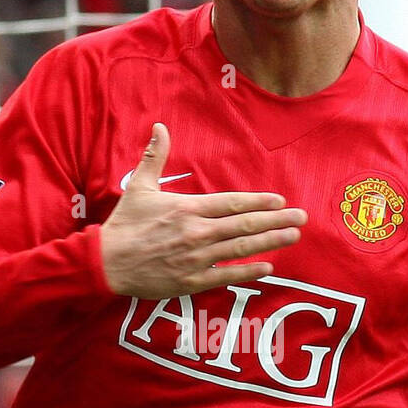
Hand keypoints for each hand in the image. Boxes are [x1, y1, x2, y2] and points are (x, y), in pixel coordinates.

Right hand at [99, 123, 306, 298]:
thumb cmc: (125, 225)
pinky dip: (248, 271)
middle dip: (275, 220)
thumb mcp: (139, 186)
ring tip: (292, 237)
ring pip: (240, 249)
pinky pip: (225, 275)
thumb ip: (155, 157)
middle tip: (301, 218)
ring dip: (270, 242)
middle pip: (244, 225)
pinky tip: (268, 266)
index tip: (280, 200)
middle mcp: (196, 232)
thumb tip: (160, 127)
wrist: (106, 262)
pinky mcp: (191, 280)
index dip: (258, 201)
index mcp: (187, 208)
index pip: (231, 203)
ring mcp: (196, 258)